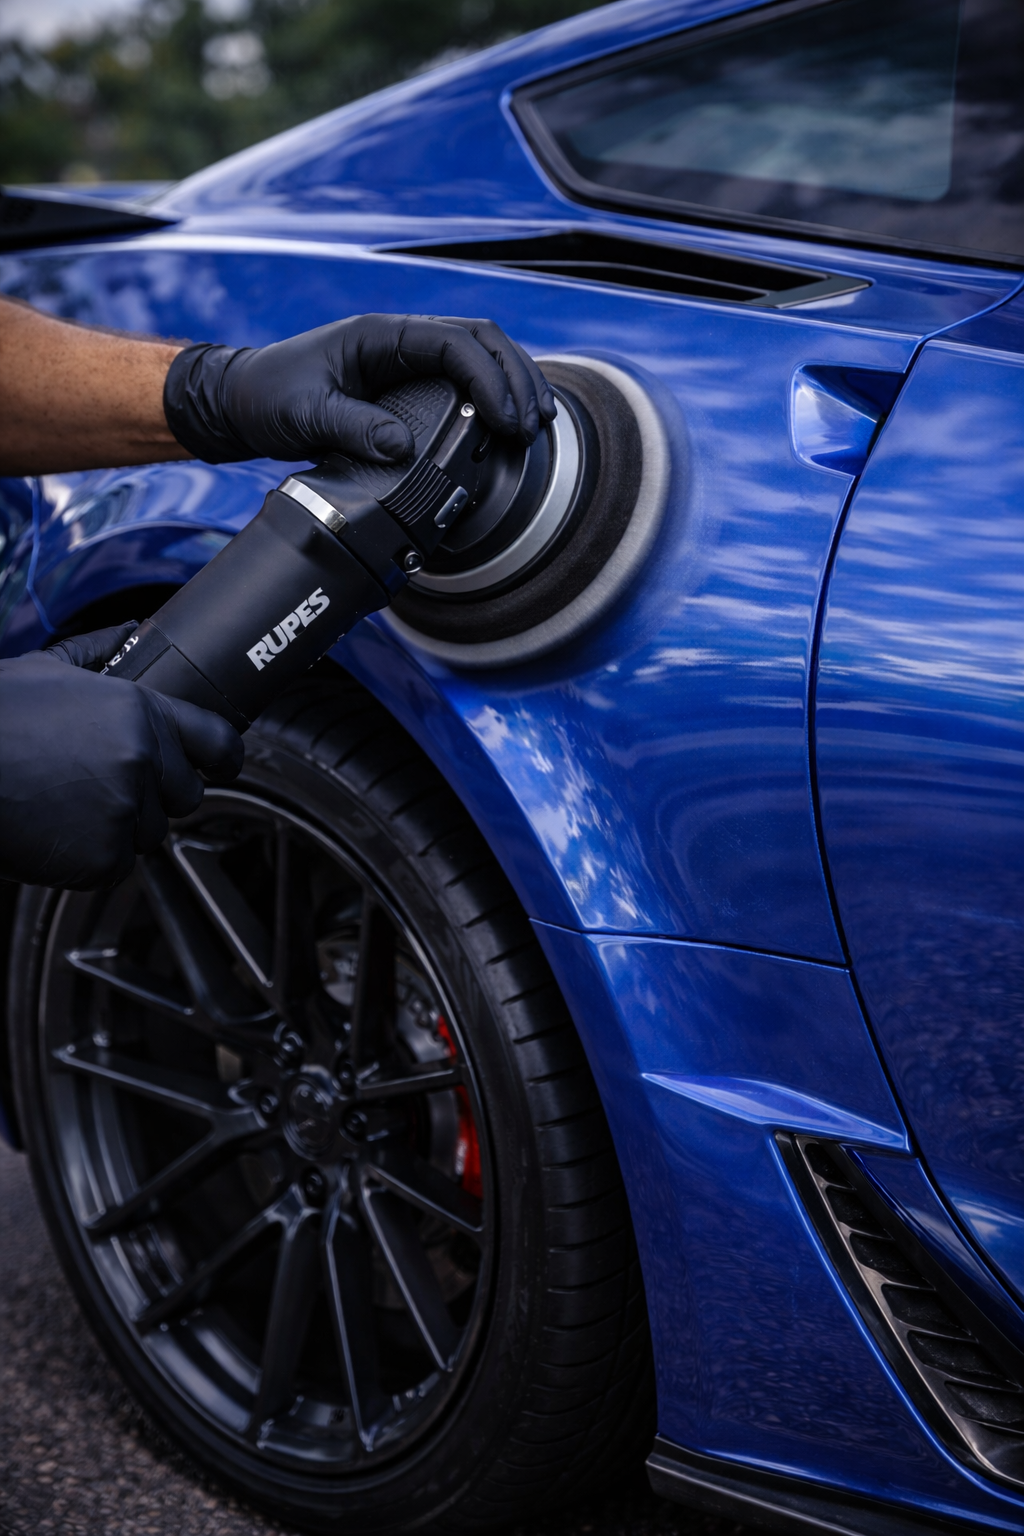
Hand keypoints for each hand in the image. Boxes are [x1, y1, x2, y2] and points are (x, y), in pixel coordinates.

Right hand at [0, 623, 243, 890]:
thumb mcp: (46, 668)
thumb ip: (99, 652)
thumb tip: (131, 632)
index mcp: (139, 711)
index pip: (219, 741)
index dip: (224, 756)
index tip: (222, 764)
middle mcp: (142, 760)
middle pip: (186, 794)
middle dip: (157, 792)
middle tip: (105, 783)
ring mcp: (125, 811)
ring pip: (151, 832)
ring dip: (121, 825)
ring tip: (68, 802)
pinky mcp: (102, 857)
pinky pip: (117, 864)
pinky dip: (92, 856)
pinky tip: (56, 829)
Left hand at [163, 313, 556, 465]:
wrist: (241, 400)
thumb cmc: (267, 397)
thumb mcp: (303, 414)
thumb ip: (351, 428)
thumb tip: (400, 447)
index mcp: (381, 334)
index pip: (455, 343)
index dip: (489, 379)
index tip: (505, 419)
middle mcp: (400, 339)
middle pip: (481, 340)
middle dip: (516, 378)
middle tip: (533, 425)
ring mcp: (405, 359)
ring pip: (479, 356)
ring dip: (513, 384)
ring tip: (536, 424)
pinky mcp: (406, 382)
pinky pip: (462, 379)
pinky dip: (492, 396)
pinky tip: (507, 423)